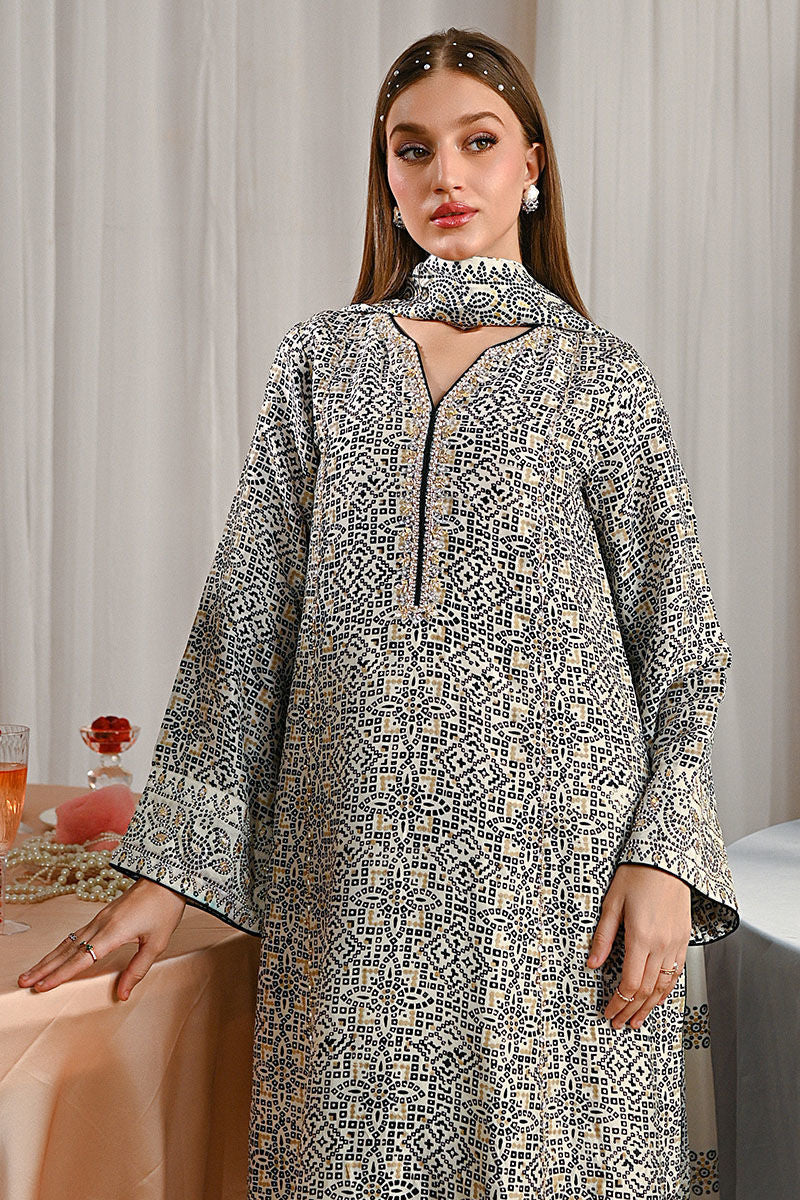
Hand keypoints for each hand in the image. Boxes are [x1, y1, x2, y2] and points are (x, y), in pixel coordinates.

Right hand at [16, 878, 186, 1001]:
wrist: (165, 879)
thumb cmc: (164, 910)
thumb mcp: (157, 943)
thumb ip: (138, 969)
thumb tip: (123, 994)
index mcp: (113, 932)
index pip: (82, 958)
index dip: (61, 974)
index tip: (42, 986)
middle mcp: (101, 924)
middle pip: (67, 949)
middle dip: (44, 967)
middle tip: (24, 982)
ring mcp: (99, 918)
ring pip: (69, 941)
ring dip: (49, 958)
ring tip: (32, 972)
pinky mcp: (102, 915)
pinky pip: (76, 934)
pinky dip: (61, 947)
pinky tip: (55, 955)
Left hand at [586, 863, 690, 1029]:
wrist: (668, 860)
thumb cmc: (638, 875)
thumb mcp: (612, 903)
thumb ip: (603, 937)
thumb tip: (593, 964)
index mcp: (641, 937)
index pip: (630, 983)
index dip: (618, 1003)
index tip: (608, 1012)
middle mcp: (662, 945)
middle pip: (646, 990)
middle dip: (631, 1010)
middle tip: (619, 1023)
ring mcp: (675, 943)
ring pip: (664, 986)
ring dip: (650, 1006)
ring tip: (638, 1020)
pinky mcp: (683, 939)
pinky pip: (676, 973)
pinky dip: (666, 991)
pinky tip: (657, 998)